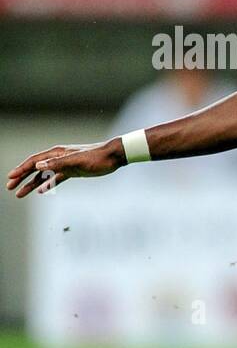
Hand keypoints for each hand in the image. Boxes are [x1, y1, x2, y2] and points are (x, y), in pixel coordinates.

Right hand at [6, 140, 124, 197]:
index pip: (34, 161)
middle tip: (10, 188)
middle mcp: (58, 158)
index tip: (10, 178)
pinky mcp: (73, 171)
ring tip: (20, 194)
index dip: (21, 169)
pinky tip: (40, 191)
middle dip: (21, 178)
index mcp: (57, 153)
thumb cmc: (97, 157)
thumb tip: (38, 166)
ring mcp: (65, 165)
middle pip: (35, 168)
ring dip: (31, 184)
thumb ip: (57, 163)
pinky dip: (47, 185)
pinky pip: (56, 179)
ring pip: (44, 176)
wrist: (114, 156)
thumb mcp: (77, 161)